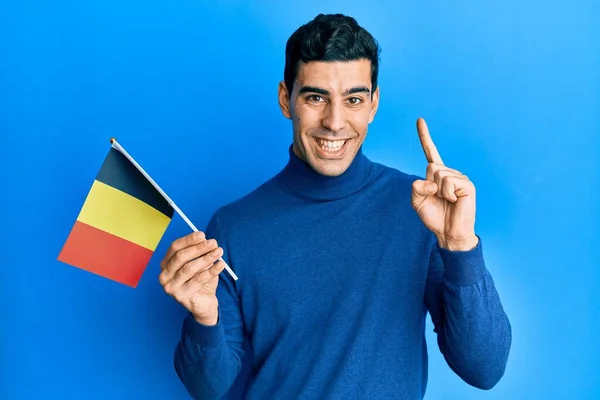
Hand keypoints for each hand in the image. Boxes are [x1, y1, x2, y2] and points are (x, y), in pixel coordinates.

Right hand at [159, 231, 225, 324]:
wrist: (204, 304)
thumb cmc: (201, 281)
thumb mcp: (201, 264)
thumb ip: (200, 253)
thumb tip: (207, 240)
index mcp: (166, 264)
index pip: (174, 247)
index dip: (188, 240)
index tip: (203, 235)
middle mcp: (164, 275)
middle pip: (181, 257)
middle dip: (199, 248)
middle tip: (214, 243)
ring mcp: (171, 287)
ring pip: (189, 268)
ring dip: (206, 258)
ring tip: (219, 252)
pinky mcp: (181, 296)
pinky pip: (198, 280)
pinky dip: (211, 271)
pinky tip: (221, 265)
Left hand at [411, 118, 478, 250]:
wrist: (448, 233)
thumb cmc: (435, 217)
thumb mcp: (417, 201)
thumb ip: (416, 187)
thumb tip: (430, 181)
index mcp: (437, 175)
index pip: (430, 152)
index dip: (424, 136)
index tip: (420, 120)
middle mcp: (449, 173)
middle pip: (431, 167)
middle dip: (429, 185)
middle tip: (438, 199)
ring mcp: (460, 178)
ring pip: (439, 174)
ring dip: (438, 191)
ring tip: (447, 201)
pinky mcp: (467, 185)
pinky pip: (449, 182)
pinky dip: (447, 194)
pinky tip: (454, 201)